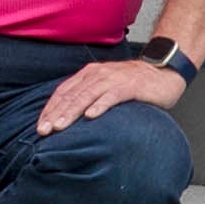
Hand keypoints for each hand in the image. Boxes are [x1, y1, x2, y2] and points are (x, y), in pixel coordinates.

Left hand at [37, 56, 190, 132]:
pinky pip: (112, 95)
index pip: (63, 92)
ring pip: (87, 95)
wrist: (164, 72)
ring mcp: (115, 79)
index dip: (50, 110)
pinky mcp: (130, 85)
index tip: (40, 127)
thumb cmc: (132, 85)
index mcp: (89, 74)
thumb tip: (64, 118)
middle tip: (44, 131)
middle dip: (56, 114)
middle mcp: (99, 74)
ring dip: (72, 111)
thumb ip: (87, 96)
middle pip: (72, 95)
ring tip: (61, 126)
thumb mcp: (104, 86)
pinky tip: (91, 116)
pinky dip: (100, 105)